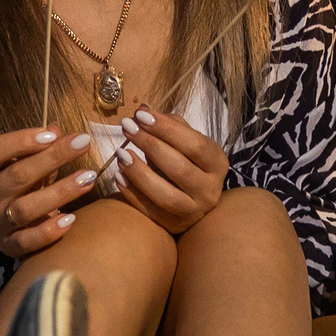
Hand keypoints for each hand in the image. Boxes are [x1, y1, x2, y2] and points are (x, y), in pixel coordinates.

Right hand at [0, 127, 98, 258]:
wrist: (8, 227)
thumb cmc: (17, 188)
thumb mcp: (23, 164)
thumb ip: (38, 149)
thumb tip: (57, 130)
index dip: (21, 141)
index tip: (52, 135)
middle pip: (16, 176)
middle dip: (52, 158)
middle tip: (83, 143)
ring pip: (25, 209)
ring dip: (59, 192)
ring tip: (88, 178)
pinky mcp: (7, 247)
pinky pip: (28, 241)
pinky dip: (49, 231)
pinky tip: (71, 218)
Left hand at [111, 102, 229, 235]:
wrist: (188, 197)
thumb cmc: (183, 161)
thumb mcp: (183, 141)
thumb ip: (167, 124)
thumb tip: (143, 108)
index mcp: (217, 163)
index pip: (194, 145)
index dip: (166, 129)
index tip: (140, 114)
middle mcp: (210, 190)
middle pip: (179, 168)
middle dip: (149, 145)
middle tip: (126, 127)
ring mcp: (194, 212)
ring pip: (166, 195)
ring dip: (140, 173)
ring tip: (120, 153)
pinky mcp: (175, 226)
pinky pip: (151, 212)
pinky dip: (132, 194)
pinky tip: (118, 176)